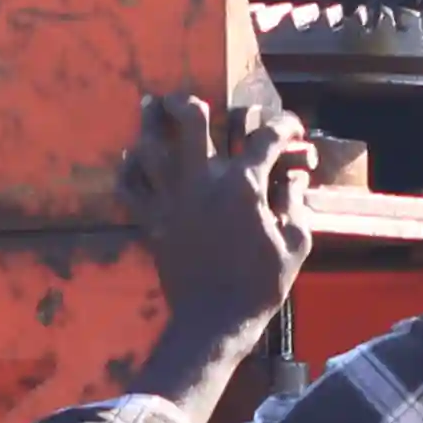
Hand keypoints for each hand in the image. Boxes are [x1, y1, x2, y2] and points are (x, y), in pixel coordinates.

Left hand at [122, 91, 316, 392]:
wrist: (214, 322)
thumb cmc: (260, 286)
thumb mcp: (295, 244)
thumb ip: (294, 203)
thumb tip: (293, 176)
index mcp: (244, 185)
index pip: (265, 138)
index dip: (282, 125)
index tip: (290, 127)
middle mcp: (203, 182)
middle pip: (191, 122)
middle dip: (190, 103)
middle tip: (189, 100)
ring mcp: (173, 200)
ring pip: (150, 148)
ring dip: (150, 128)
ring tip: (150, 112)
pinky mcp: (152, 221)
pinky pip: (129, 188)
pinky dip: (127, 171)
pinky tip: (131, 161)